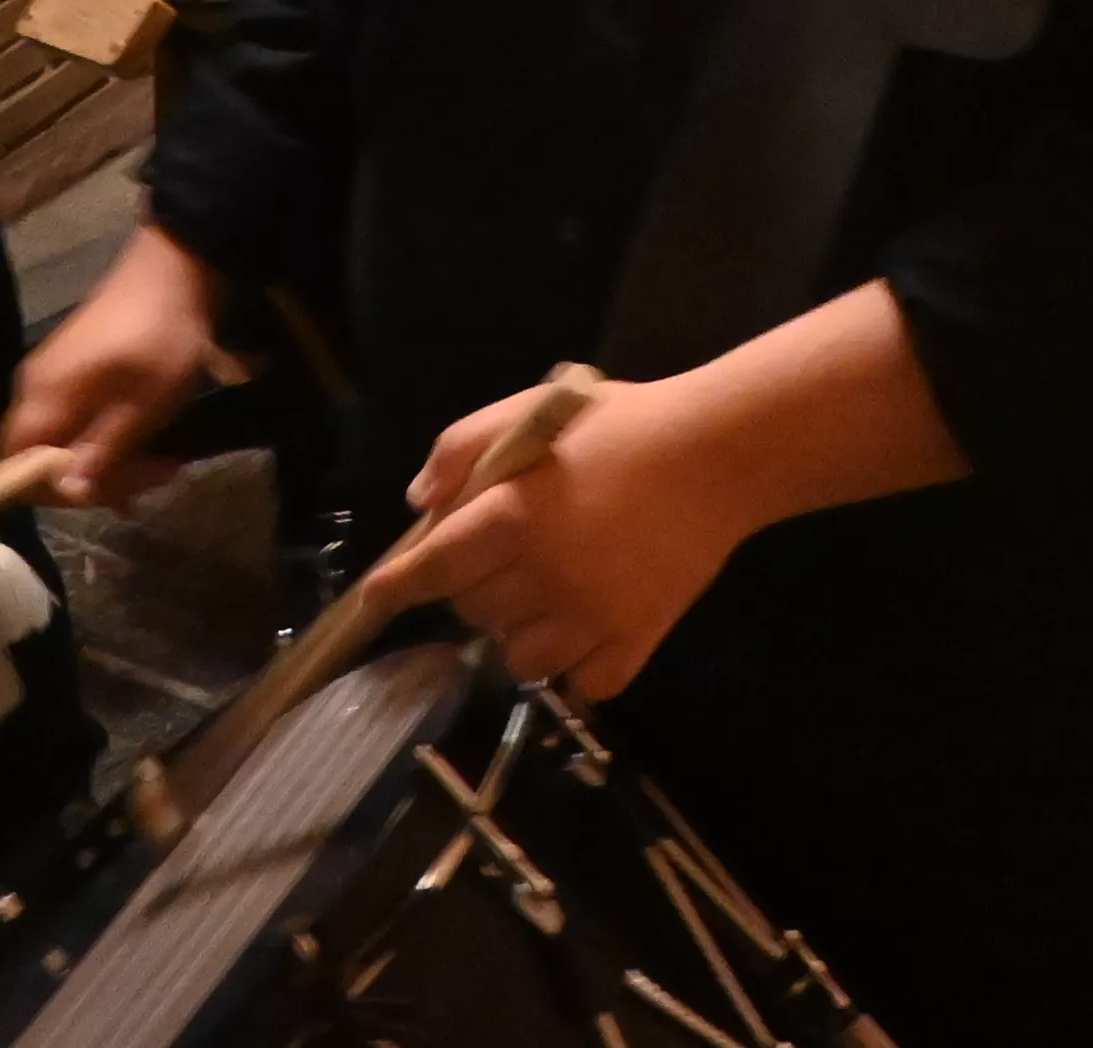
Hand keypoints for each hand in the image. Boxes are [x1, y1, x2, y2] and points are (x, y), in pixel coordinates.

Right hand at [0, 223, 241, 503]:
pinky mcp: (74, 370)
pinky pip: (78, 419)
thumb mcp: (144, 404)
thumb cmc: (162, 337)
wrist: (177, 266)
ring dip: (113, 461)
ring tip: (166, 463)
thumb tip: (69, 493)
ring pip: (65, 441)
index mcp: (43, 397)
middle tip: (159, 476)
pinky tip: (150, 445)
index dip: (57, 492)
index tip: (112, 492)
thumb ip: (103, 451)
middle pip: (43, 459)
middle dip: (99, 478)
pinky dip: (110, 438)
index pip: (16, 468)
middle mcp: (36, 389)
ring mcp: (53, 377)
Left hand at [376, 375, 741, 698]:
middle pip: (474, 614)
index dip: (396, 586)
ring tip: (547, 595)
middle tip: (509, 554)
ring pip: (520, 660)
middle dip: (475, 588)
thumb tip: (421, 505)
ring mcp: (594, 616)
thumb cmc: (620, 425)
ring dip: (520, 633)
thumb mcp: (533, 409)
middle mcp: (547, 575)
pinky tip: (587, 626)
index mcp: (516, 515)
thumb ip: (464, 447)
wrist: (719, 453)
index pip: (433, 567)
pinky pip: (582, 684)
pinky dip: (575, 665)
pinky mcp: (637, 641)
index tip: (373, 600)